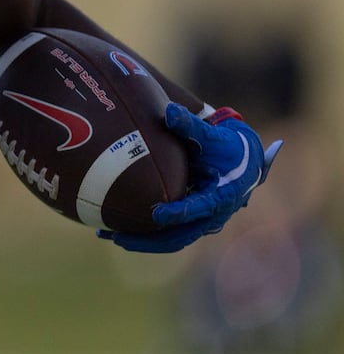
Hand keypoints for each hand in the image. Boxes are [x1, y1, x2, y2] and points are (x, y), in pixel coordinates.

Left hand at [99, 104, 280, 253]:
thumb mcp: (211, 136)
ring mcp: (203, 222)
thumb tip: (169, 111)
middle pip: (180, 236)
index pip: (198, 208)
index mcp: (222, 195)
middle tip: (117, 237)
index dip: (178, 213)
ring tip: (108, 236)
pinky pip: (170, 236)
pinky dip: (147, 237)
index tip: (156, 214)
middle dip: (148, 239)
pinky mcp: (194, 224)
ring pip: (172, 241)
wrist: (245, 160)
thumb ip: (190, 127)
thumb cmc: (227, 146)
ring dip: (142, 242)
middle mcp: (213, 215)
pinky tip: (117, 232)